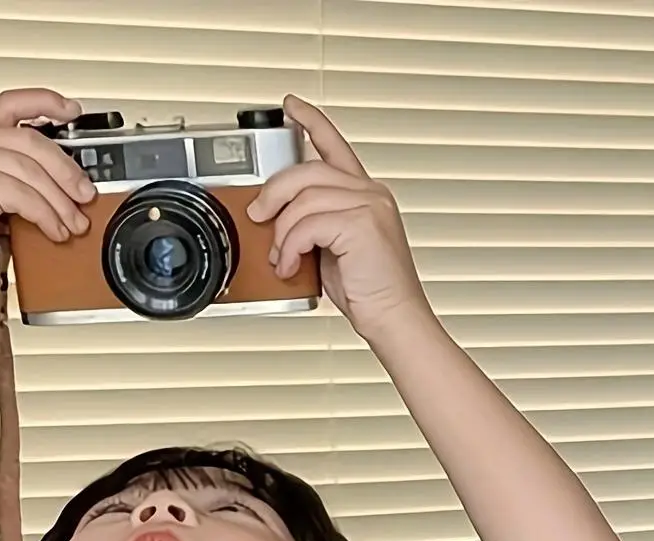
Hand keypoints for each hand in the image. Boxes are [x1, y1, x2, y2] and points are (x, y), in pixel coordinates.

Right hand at [0, 89, 96, 303]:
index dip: (45, 102)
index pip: (12, 104)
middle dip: (67, 170)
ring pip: (31, 170)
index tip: (71, 111)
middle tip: (85, 195)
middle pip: (31, 140)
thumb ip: (18, 175)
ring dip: (60, 201)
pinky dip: (46, 216)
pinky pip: (23, 195)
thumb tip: (68, 180)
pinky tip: (54, 230)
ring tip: (73, 223)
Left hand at [246, 95, 431, 342]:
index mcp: (366, 195)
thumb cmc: (370, 292)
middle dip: (274, 192)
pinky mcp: (361, 223)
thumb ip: (313, 224)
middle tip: (259, 215)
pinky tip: (290, 264)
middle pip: (308, 169)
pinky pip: (307, 224)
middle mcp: (370, 193)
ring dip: (282, 232)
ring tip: (281, 257)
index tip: (290, 108)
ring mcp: (368, 205)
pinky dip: (290, 247)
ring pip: (303, 199)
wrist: (394, 319)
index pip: (335, 145)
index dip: (311, 121)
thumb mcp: (333, 249)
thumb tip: (275, 220)